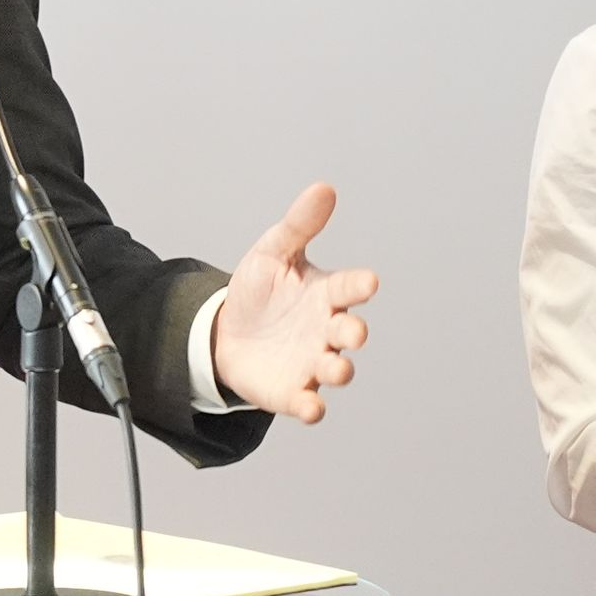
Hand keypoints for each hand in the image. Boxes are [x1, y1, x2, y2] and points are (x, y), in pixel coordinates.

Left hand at [208, 181, 377, 422]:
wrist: (224, 333)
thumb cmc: (259, 290)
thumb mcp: (273, 252)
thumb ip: (299, 225)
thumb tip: (324, 188)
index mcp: (325, 294)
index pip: (347, 288)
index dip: (359, 285)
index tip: (370, 282)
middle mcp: (325, 330)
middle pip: (347, 333)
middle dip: (352, 334)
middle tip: (352, 333)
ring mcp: (311, 362)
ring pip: (335, 370)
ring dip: (339, 371)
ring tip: (335, 369)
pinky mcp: (292, 391)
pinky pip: (308, 402)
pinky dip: (312, 407)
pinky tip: (311, 407)